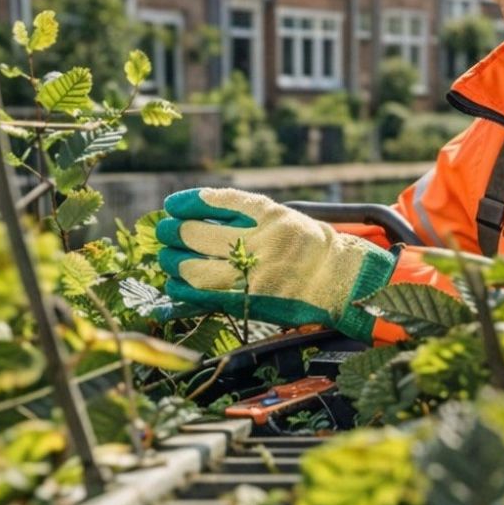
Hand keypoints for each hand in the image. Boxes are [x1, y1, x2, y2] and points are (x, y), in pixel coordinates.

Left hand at [156, 188, 396, 341]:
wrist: (339, 280)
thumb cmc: (306, 245)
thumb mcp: (282, 217)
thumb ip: (244, 214)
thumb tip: (193, 214)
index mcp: (270, 216)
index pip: (219, 202)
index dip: (189, 203)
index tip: (172, 204)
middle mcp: (262, 243)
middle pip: (200, 235)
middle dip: (175, 233)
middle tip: (164, 232)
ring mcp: (255, 275)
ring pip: (197, 269)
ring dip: (174, 262)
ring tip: (167, 258)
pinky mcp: (251, 302)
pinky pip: (207, 297)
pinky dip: (184, 290)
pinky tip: (174, 283)